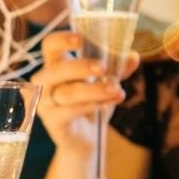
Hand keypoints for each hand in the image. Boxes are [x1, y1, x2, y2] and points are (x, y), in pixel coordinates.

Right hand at [33, 32, 130, 152]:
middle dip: (81, 67)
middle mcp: (45, 82)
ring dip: (94, 90)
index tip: (81, 39)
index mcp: (55, 65)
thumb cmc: (91, 104)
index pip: (50, 46)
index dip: (62, 39)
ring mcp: (46, 102)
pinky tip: (108, 104)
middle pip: (56, 69)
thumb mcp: (105, 82)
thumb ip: (117, 69)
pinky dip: (92, 106)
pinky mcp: (52, 121)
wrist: (86, 138)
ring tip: (116, 90)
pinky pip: (70, 111)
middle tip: (103, 68)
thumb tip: (133, 56)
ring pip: (68, 93)